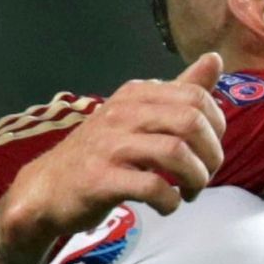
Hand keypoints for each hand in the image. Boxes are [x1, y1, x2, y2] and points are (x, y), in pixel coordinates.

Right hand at [0, 53, 226, 251]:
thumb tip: (215, 58)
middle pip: (191, 122)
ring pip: (175, 152)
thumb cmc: (101, 152)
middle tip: (204, 177)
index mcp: (136, 94)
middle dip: (211, 156)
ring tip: (188, 193)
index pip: (197, 97)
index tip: (210, 151)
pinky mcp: (100, 178)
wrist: (46, 187)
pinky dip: (170, 201)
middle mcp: (123, 112)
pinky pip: (151, 187)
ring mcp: (110, 144)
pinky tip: (166, 206)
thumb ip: (180, 90)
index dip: (217, 127)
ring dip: (195, 180)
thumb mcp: (139, 114)